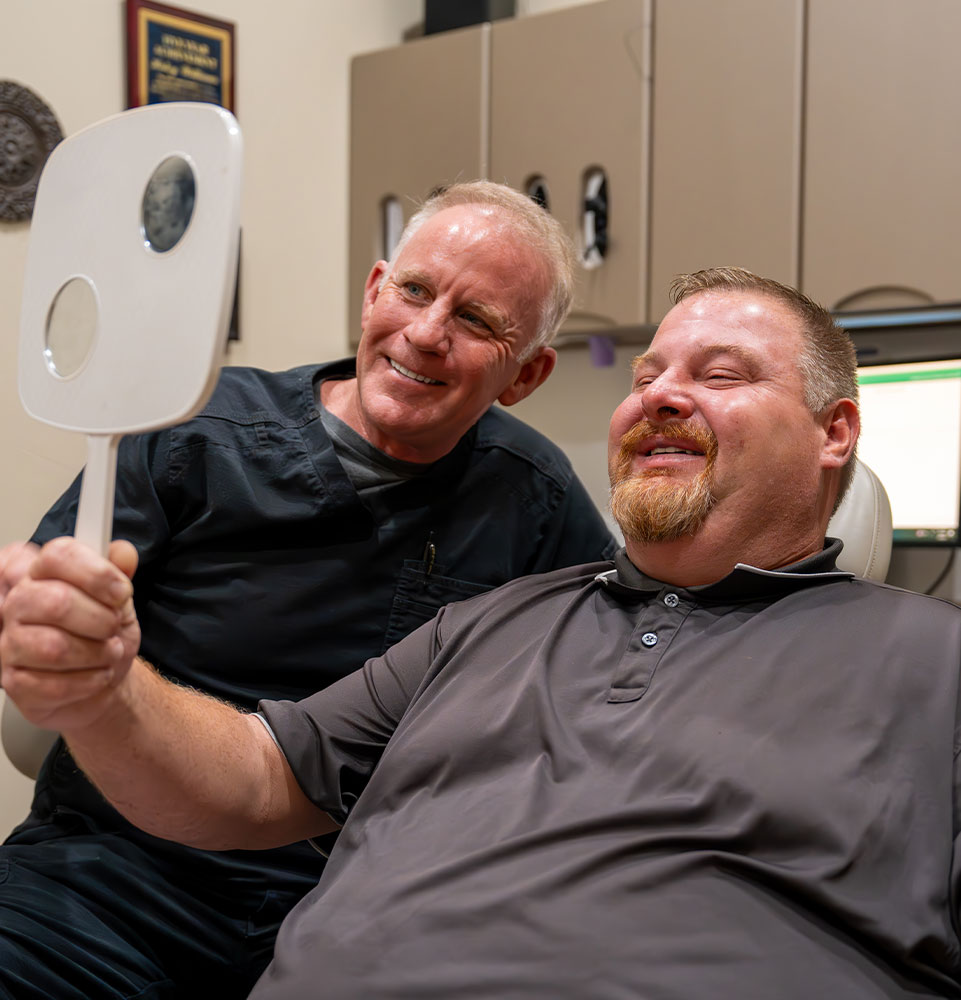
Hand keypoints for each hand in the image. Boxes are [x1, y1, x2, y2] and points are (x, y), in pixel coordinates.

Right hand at [0, 537, 140, 732]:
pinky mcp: (15, 681)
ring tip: (108, 652)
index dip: (97, 573)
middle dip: (101, 619)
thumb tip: (123, 553)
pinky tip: (97, 674)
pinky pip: (53, 685)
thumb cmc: (103, 632)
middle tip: (113, 626)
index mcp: (41, 573)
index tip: (121, 592)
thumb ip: (120, 571)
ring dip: (97, 653)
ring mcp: (11, 643)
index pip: (58, 556)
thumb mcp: (119, 597)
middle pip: (57, 602)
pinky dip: (90, 681)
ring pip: (54, 647)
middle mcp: (19, 604)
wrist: (103, 674)